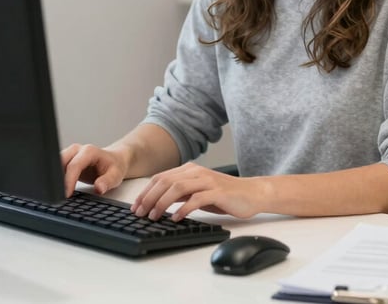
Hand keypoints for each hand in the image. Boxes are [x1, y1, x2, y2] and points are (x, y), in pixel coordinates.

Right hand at [60, 143, 128, 197]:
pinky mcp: (67, 160)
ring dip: (55, 178)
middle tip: (59, 195)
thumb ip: (107, 182)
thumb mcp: (116, 175)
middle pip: (61, 162)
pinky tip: (58, 188)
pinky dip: (56, 178)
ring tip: (58, 193)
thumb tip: (99, 188)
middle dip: (58, 179)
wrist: (115, 160)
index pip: (74, 165)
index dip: (68, 180)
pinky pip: (57, 167)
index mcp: (89, 151)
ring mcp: (71, 154)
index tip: (67, 194)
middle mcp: (77, 150)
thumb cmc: (115, 166)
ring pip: (56, 164)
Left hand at [130, 162, 267, 221]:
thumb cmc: (224, 195)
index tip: (135, 206)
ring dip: (162, 203)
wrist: (251, 193)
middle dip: (149, 198)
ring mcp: (207, 180)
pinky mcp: (217, 192)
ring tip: (154, 216)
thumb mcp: (198, 192)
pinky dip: (184, 208)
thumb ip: (180, 194)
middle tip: (140, 213)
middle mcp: (196, 172)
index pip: (161, 178)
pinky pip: (196, 199)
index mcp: (189, 170)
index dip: (145, 192)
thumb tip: (157, 202)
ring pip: (178, 188)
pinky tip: (176, 217)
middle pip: (166, 181)